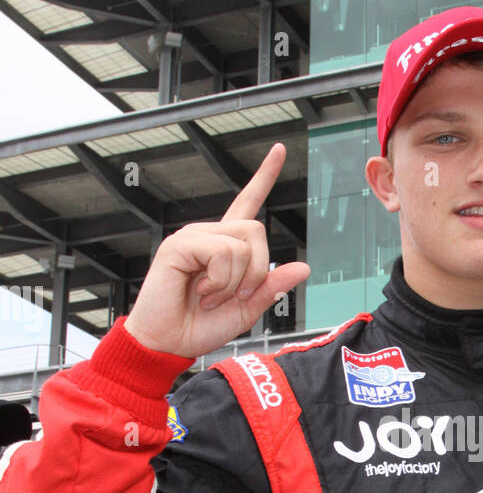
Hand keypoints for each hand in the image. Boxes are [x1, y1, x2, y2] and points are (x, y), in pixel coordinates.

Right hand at [125, 144, 309, 357]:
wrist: (169, 343)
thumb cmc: (199, 326)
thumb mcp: (247, 309)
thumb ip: (271, 288)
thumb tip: (303, 267)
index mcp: (225, 247)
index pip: (247, 202)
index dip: (263, 177)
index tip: (278, 149)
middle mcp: (209, 235)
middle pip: (257, 230)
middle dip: (256, 270)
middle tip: (234, 295)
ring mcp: (193, 237)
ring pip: (243, 243)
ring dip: (236, 280)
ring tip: (210, 295)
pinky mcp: (179, 245)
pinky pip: (222, 252)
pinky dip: (220, 279)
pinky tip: (200, 290)